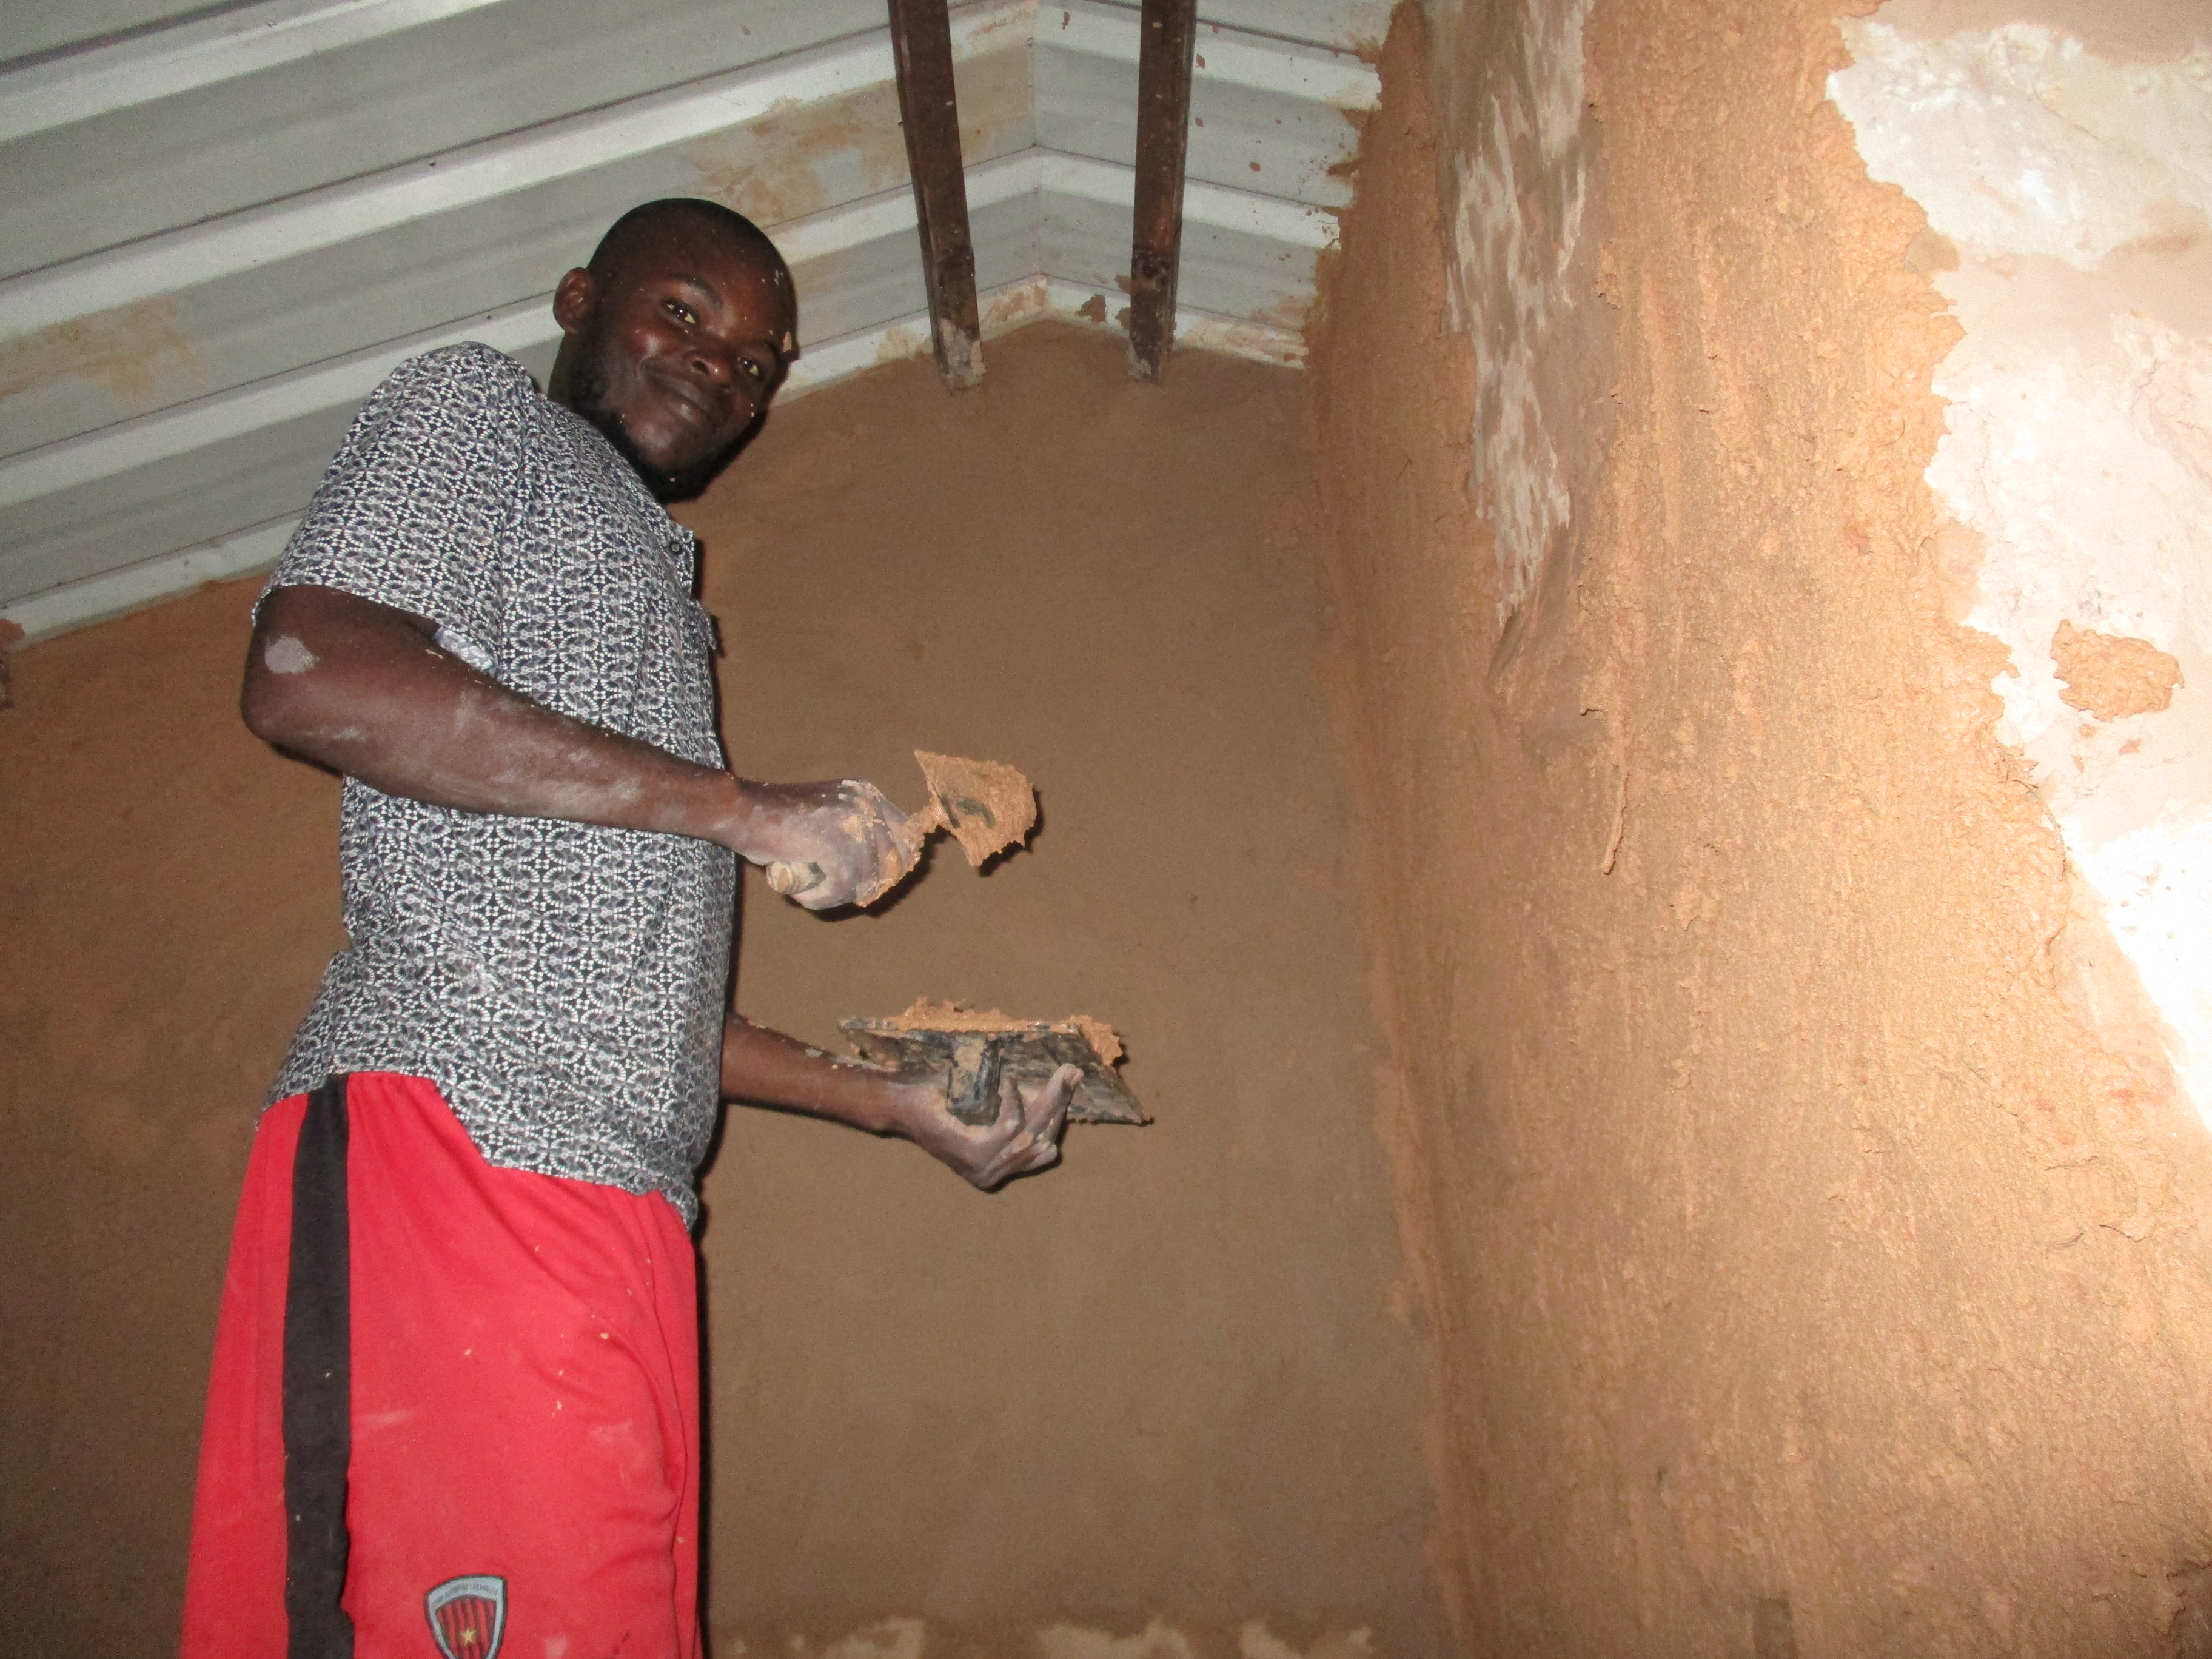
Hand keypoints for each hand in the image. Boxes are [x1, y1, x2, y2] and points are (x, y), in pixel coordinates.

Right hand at [727, 778, 917, 909]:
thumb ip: (852, 837)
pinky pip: (842, 887)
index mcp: (868, 794)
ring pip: (867, 879)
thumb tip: (879, 877)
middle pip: (894, 861)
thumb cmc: (774, 819)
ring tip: (810, 890)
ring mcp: (854, 823)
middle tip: (839, 892)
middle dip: (871, 884)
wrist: (742, 810)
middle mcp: (867, 804)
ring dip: (839, 894)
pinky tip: (804, 894)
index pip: (907, 836)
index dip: (895, 866)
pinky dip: (823, 898)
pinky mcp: (837, 845)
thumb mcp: (825, 819)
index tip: (873, 883)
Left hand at [895, 1064, 1078, 1189]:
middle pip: (1039, 1139)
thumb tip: (1056, 1086)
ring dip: (1045, 1100)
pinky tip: (1009, 1082)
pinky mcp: (974, 1153)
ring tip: (1055, 1074)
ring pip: (1028, 1133)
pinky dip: (1014, 1101)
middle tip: (1072, 1074)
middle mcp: (991, 1176)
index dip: (1058, 1114)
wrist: (903, 1105)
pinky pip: (1009, 1127)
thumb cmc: (939, 1102)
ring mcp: (982, 1169)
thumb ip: (1015, 1110)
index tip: (1071, 1084)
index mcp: (995, 1169)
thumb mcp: (985, 1110)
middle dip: (1059, 1104)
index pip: (1040, 1146)